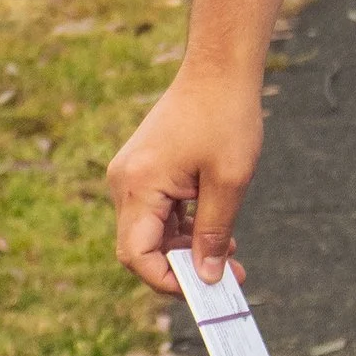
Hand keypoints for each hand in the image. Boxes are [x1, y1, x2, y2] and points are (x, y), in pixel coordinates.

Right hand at [106, 65, 265, 296]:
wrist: (219, 66)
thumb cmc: (226, 117)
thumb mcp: (229, 180)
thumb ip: (214, 232)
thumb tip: (207, 277)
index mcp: (137, 185)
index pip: (136, 256)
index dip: (167, 281)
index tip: (206, 288)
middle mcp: (124, 181)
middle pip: (142, 246)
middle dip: (183, 266)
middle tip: (229, 273)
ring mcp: (131, 172)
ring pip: (152, 229)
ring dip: (187, 245)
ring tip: (231, 250)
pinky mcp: (144, 166)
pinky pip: (157, 208)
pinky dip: (183, 223)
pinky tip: (216, 227)